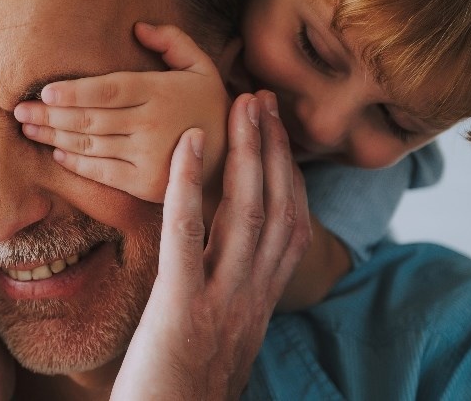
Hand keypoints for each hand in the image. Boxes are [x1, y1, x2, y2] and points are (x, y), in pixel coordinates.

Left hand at [13, 22, 228, 202]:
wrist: (234, 159)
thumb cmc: (210, 106)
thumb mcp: (202, 66)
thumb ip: (172, 41)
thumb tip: (136, 27)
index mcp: (161, 93)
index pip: (109, 91)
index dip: (74, 92)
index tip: (45, 90)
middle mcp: (152, 125)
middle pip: (90, 119)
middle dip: (50, 114)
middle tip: (19, 109)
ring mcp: (148, 157)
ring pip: (90, 145)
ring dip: (54, 137)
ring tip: (28, 128)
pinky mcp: (145, 184)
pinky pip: (102, 172)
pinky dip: (76, 163)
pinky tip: (57, 152)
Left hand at [112, 91, 312, 400]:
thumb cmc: (180, 394)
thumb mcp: (219, 341)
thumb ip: (228, 300)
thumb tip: (221, 265)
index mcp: (259, 306)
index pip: (291, 229)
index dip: (289, 176)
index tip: (279, 134)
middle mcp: (252, 301)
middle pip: (278, 211)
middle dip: (275, 150)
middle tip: (263, 99)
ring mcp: (222, 304)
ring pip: (246, 215)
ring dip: (246, 153)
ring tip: (240, 105)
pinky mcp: (181, 310)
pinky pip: (187, 236)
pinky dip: (189, 184)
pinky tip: (186, 143)